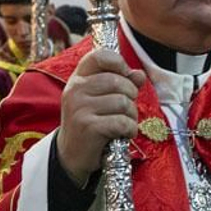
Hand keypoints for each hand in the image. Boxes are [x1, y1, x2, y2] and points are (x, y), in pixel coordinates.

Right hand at [56, 49, 144, 185]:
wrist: (71, 154)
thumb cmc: (90, 122)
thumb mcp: (101, 99)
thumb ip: (121, 83)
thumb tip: (139, 75)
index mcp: (78, 78)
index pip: (100, 56)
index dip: (119, 63)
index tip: (125, 75)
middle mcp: (76, 90)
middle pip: (118, 81)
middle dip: (131, 96)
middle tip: (126, 109)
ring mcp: (80, 108)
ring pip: (123, 102)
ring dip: (131, 116)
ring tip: (123, 123)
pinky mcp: (88, 127)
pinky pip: (122, 122)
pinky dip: (129, 129)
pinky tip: (123, 134)